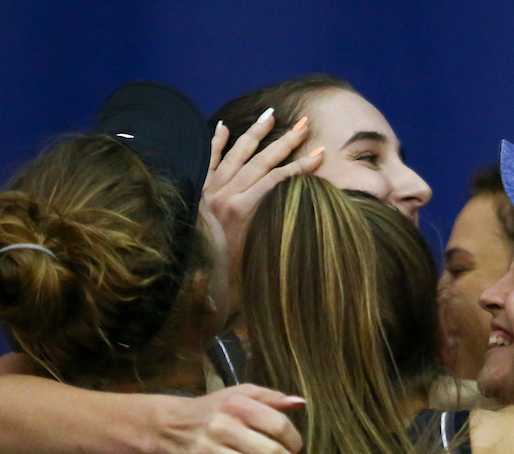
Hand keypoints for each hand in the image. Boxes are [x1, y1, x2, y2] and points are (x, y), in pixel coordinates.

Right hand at [159, 384, 304, 453]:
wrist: (168, 428)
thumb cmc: (213, 411)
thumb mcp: (238, 395)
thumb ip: (270, 397)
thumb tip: (300, 403)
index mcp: (237, 405)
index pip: (279, 426)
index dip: (295, 441)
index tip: (295, 449)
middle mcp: (223, 427)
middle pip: (271, 453)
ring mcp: (210, 452)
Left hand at [203, 110, 324, 269]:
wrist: (194, 278)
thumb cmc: (231, 275)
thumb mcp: (257, 256)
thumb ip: (273, 227)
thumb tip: (297, 202)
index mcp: (240, 211)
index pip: (276, 180)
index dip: (300, 167)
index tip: (319, 155)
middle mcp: (224, 195)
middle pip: (260, 161)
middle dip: (284, 142)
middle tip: (303, 124)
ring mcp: (210, 191)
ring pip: (236, 155)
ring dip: (255, 133)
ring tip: (271, 115)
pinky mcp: (199, 191)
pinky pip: (208, 162)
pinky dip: (216, 143)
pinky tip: (224, 127)